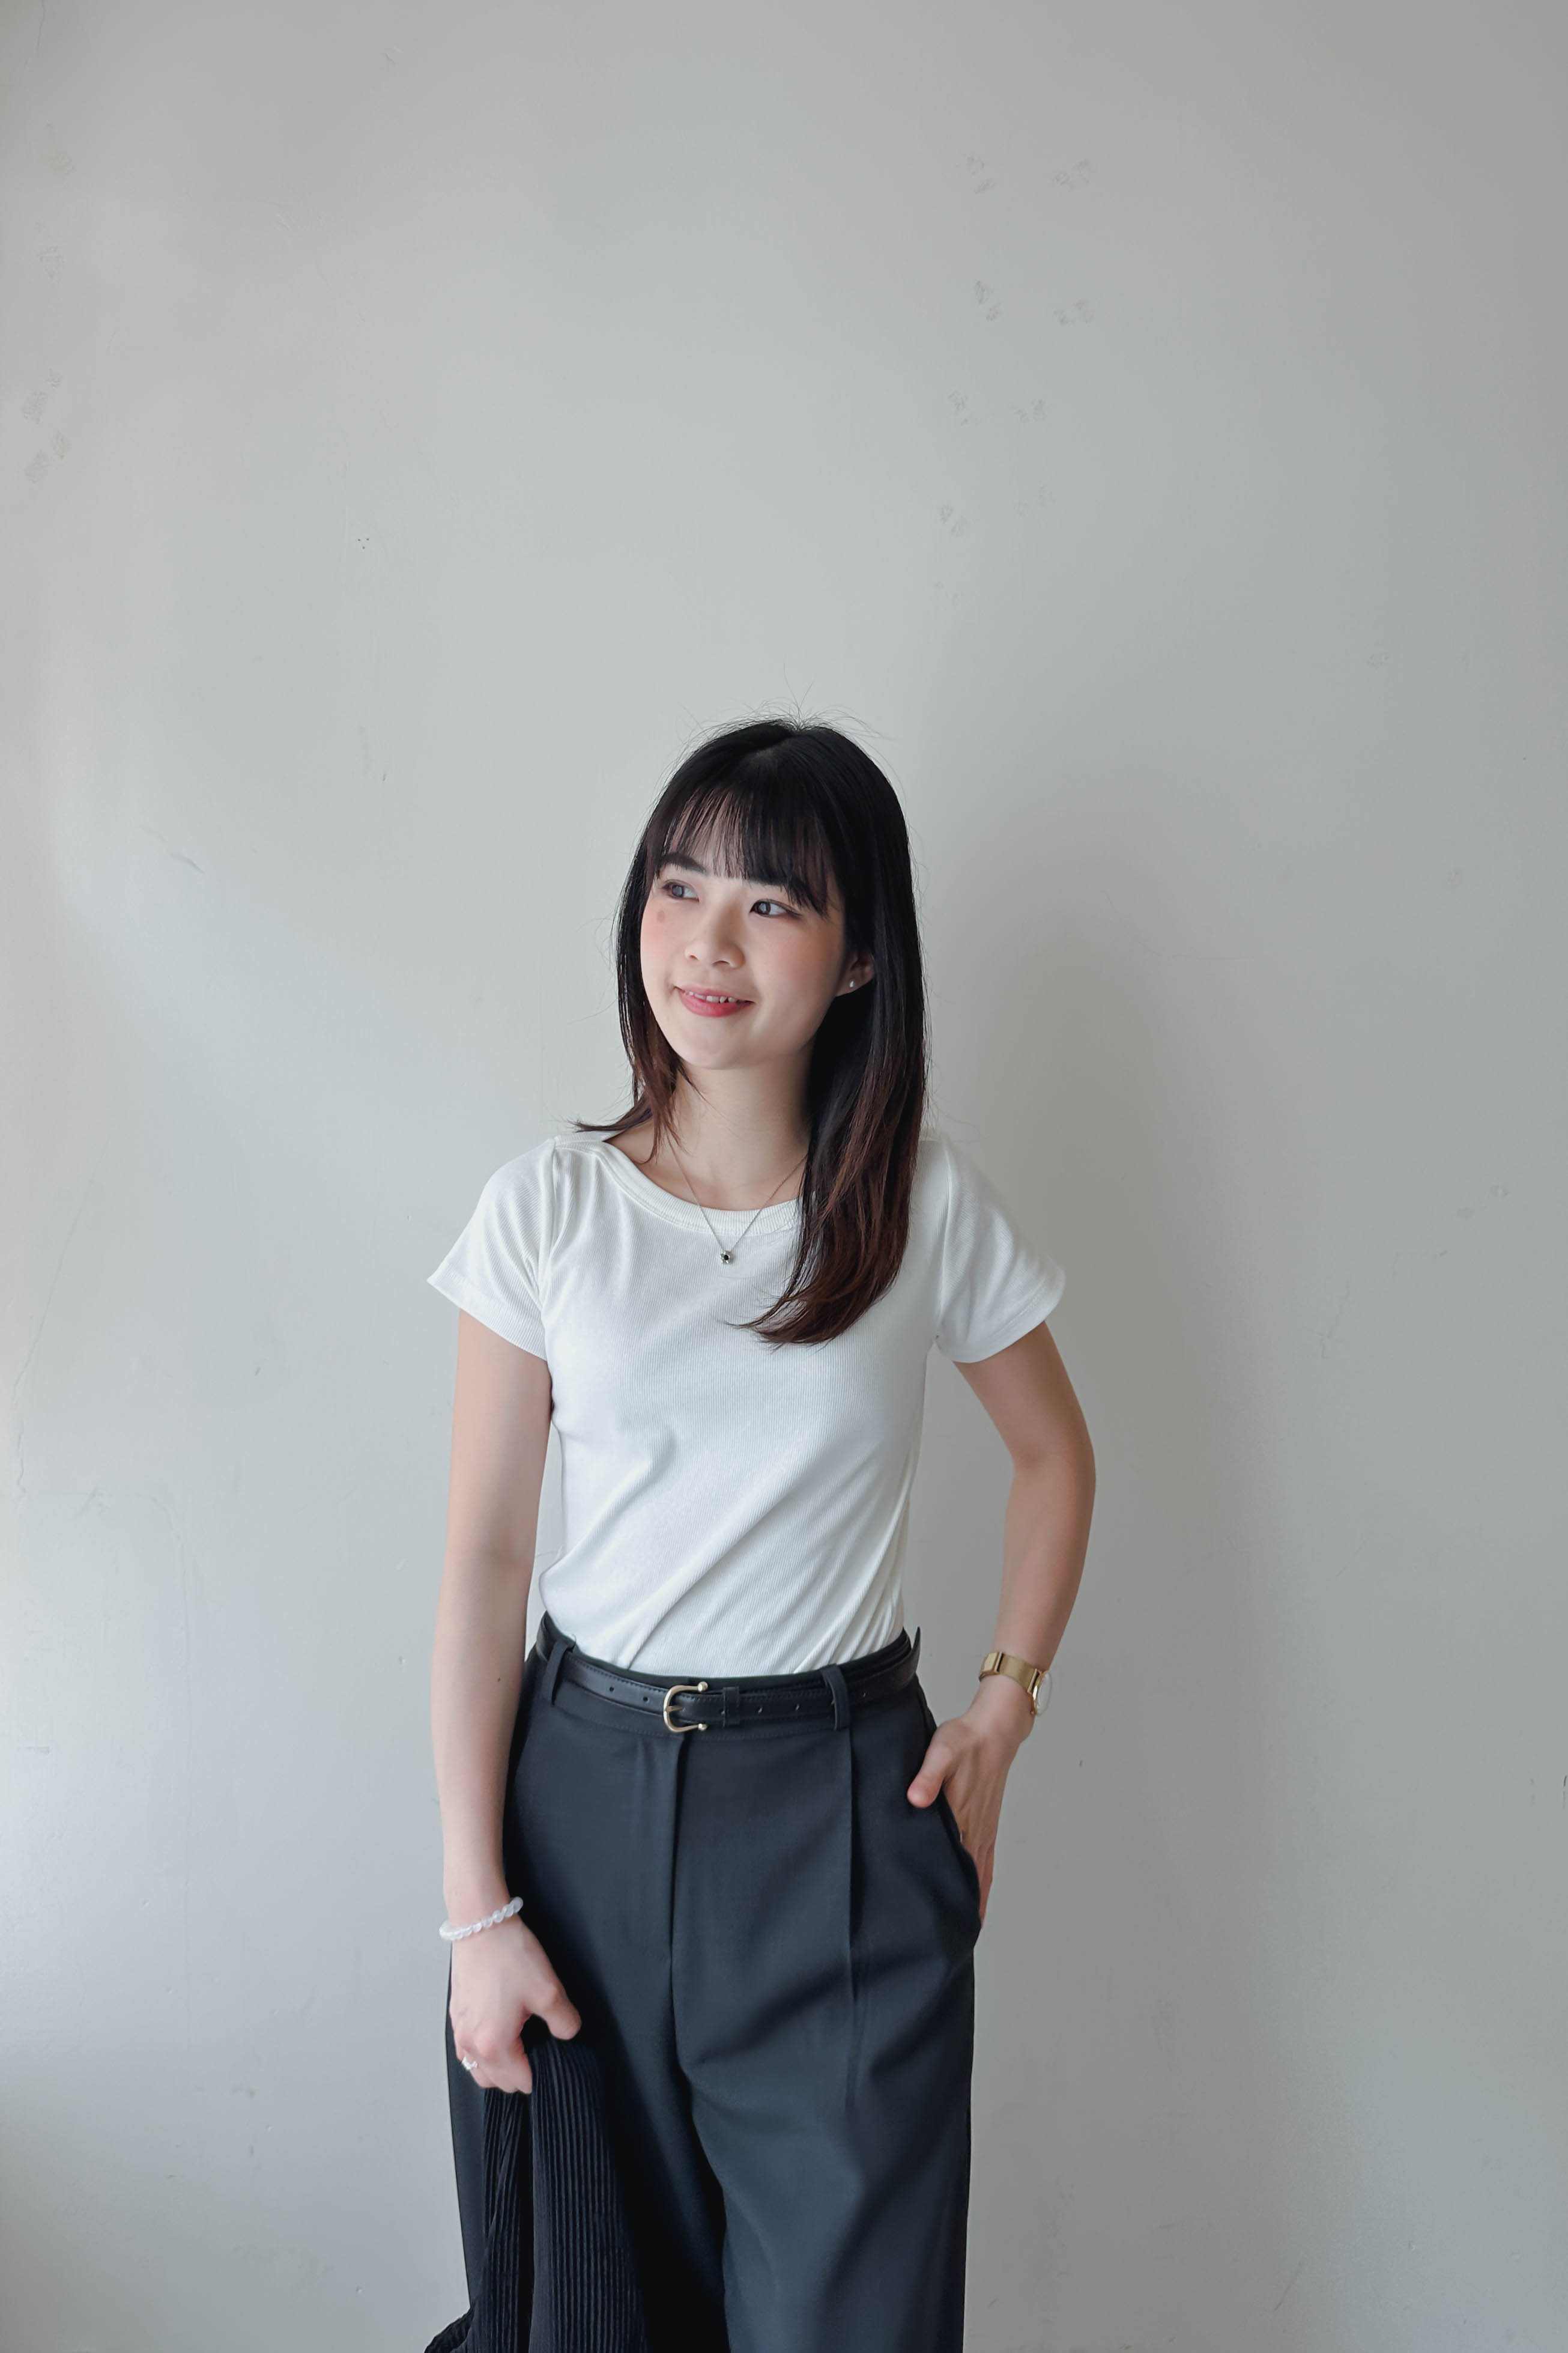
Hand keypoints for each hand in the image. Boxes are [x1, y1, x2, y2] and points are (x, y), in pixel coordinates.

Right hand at [449, 1913, 581, 2093]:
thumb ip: (564, 2021)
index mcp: (494, 2044)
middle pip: (497, 2082)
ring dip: (497, 2069)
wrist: (480, 1925)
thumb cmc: (508, 1955)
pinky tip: (496, 2035)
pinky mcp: (456, 2016)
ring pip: (478, 2070)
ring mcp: (459, 2031)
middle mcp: (471, 2044)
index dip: (539, 2075)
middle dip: (518, 2075)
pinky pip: (466, 2052)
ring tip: (518, 2048)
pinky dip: (481, 2054)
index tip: (550, 2060)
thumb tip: (568, 2034)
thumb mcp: (548, 1990)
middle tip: (537, 2051)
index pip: (520, 2082)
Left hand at [905, 1674, 1033, 1928]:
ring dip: (972, 1903)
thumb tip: (916, 1799)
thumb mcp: (940, 1750)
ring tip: (962, 1934)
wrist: (994, 1730)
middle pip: (966, 1879)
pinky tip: (976, 1902)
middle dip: (957, 1909)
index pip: (951, 1865)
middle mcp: (974, 1830)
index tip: (935, 1922)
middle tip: (945, 1942)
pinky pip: (985, 1865)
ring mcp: (982, 1830)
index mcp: (960, 1816)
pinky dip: (982, 1887)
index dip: (943, 1893)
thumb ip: (927, 1775)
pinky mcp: (986, 1825)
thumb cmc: (965, 1739)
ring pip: (978, 1877)